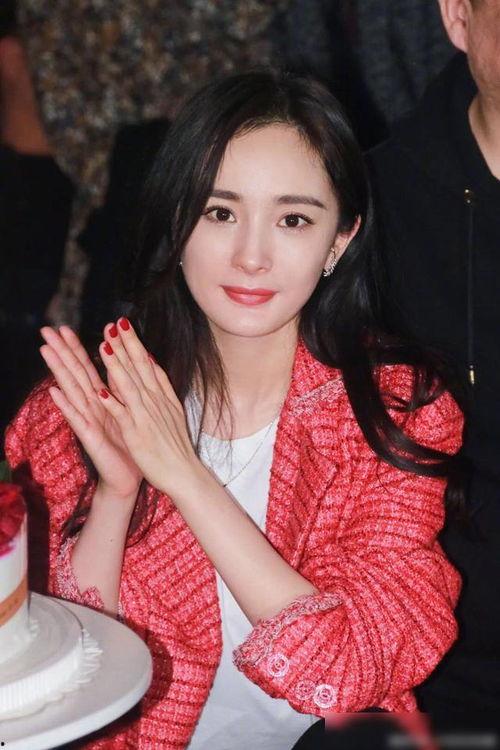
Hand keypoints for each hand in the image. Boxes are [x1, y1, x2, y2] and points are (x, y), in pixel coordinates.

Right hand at [40, 325, 142, 499]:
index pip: (86, 367)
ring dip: (58, 371)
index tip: (64, 327)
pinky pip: (77, 420)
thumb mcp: (126, 410)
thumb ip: (119, 387)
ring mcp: (87, 421)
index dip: (75, 347)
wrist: (129, 476)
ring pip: (71, 391)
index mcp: (101, 399)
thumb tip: (117, 362)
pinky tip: (55, 393)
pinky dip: (66, 406)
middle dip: (61, 352)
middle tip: (45, 331)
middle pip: (74, 373)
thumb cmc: (126, 444)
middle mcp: (91, 407)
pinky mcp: (89, 438)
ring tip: (45, 351)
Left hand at [95, 317, 201, 496]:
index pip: (147, 364)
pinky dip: (112, 402)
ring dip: (116, 365)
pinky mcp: (137, 435)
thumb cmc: (176, 446)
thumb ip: (162, 386)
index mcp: (163, 397)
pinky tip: (101, 389)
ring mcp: (146, 417)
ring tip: (105, 346)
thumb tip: (152, 362)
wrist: (185, 474)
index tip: (123, 324)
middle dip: (126, 345)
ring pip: (129, 386)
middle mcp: (155, 403)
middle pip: (139, 369)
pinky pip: (122, 416)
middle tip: (114, 323)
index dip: (134, 343)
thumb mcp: (174, 410)